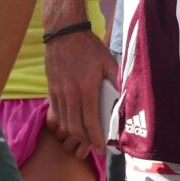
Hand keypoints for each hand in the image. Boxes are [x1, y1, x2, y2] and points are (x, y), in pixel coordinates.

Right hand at [42, 4, 116, 156]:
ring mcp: (58, 92)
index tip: (102, 147)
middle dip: (85, 140)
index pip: (90, 121)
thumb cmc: (88, 47)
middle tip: (94, 145)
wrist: (64, 33)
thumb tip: (128, 95)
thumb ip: (118, 79)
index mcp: (86, 88)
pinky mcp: (51, 89)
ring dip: (74, 133)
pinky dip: (64, 122)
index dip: (96, 138)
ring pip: (64, 122)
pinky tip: (72, 123)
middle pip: (74, 127)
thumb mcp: (108, 61)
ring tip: (85, 137)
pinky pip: (56, 112)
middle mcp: (70, 93)